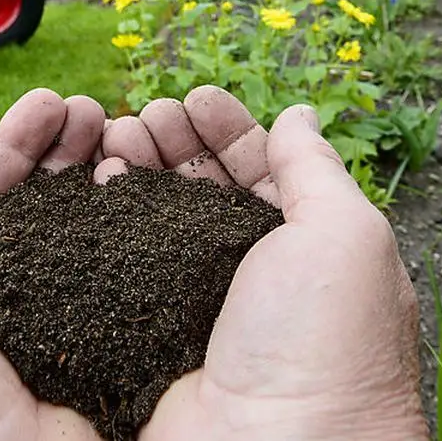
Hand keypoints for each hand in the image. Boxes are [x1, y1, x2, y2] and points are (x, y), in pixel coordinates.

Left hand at [0, 88, 108, 440]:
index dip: (15, 145)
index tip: (47, 103)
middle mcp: (10, 297)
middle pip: (46, 202)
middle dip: (67, 147)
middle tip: (91, 106)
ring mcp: (65, 320)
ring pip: (92, 228)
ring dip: (106, 170)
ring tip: (120, 125)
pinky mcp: (113, 345)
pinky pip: (132, 273)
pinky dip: (140, 224)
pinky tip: (143, 182)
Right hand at [99, 86, 425, 440]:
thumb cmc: (327, 344)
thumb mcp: (346, 236)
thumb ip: (316, 168)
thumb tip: (300, 113)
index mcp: (305, 249)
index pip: (262, 170)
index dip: (228, 128)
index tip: (194, 97)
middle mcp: (249, 277)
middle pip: (202, 189)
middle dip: (173, 142)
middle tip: (144, 115)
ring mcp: (194, 306)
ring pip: (155, 221)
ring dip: (135, 170)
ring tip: (114, 139)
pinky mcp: (146, 334)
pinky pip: (119, 265)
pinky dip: (105, 221)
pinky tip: (95, 188)